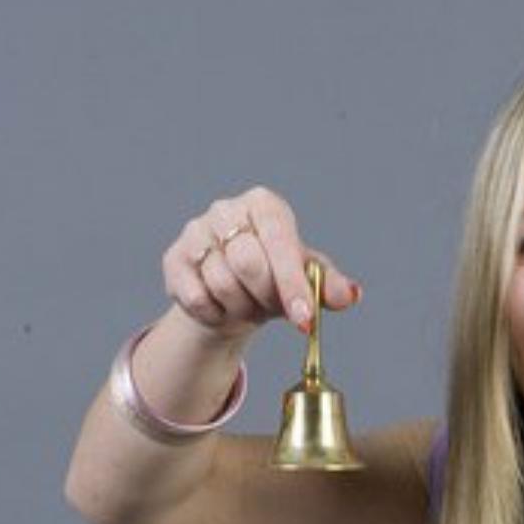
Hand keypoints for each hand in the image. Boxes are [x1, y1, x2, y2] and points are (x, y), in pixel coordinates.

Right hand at [161, 185, 360, 339]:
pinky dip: (216, 314)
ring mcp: (195, 232)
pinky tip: (223, 308)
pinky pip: (196, 298)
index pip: (280, 241)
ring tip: (249, 305)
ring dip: (242, 308)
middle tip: (272, 307)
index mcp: (265, 204)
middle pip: (248, 263)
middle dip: (267, 297)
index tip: (304, 318)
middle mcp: (226, 209)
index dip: (292, 283)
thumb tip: (350, 295)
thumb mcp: (307, 278)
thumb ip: (328, 284)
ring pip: (222, 284)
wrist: (233, 297)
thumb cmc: (276, 278)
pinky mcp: (173, 258)